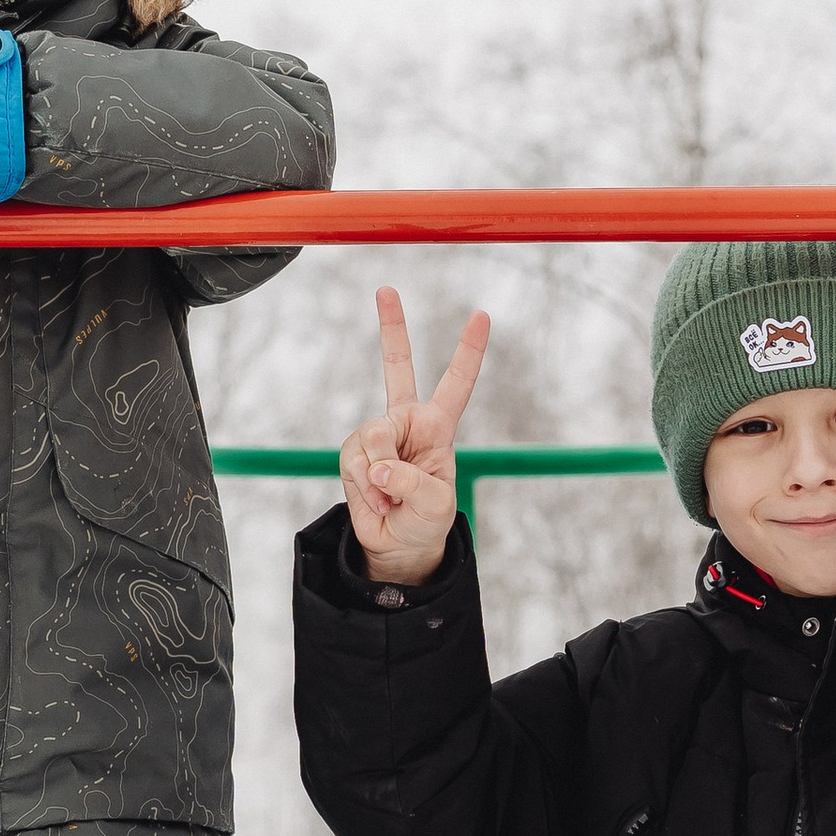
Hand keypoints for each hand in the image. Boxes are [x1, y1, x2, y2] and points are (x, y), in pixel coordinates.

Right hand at [340, 285, 490, 586]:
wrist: (397, 546)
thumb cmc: (426, 522)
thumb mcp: (435, 505)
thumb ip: (410, 482)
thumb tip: (379, 466)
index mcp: (437, 427)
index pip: (456, 383)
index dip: (468, 351)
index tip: (481, 315)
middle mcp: (406, 422)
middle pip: (397, 366)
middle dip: (392, 328)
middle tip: (386, 289)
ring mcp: (377, 436)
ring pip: (371, 438)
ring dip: (379, 477)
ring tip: (392, 500)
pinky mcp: (354, 454)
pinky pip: (355, 462)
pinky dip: (364, 488)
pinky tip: (377, 502)